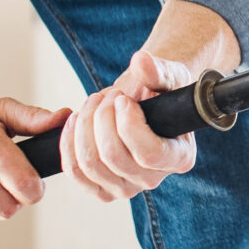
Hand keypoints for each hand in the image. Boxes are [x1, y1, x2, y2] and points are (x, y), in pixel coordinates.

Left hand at [62, 48, 202, 202]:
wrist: (143, 100)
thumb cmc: (160, 90)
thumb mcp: (167, 75)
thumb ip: (158, 70)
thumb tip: (142, 61)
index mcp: (180, 157)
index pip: (150, 153)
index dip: (129, 125)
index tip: (123, 99)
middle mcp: (154, 178)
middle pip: (113, 156)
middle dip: (102, 118)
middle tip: (109, 96)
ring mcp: (126, 187)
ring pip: (90, 163)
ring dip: (84, 126)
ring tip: (94, 103)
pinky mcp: (101, 187)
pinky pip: (75, 172)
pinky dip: (69, 143)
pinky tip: (76, 120)